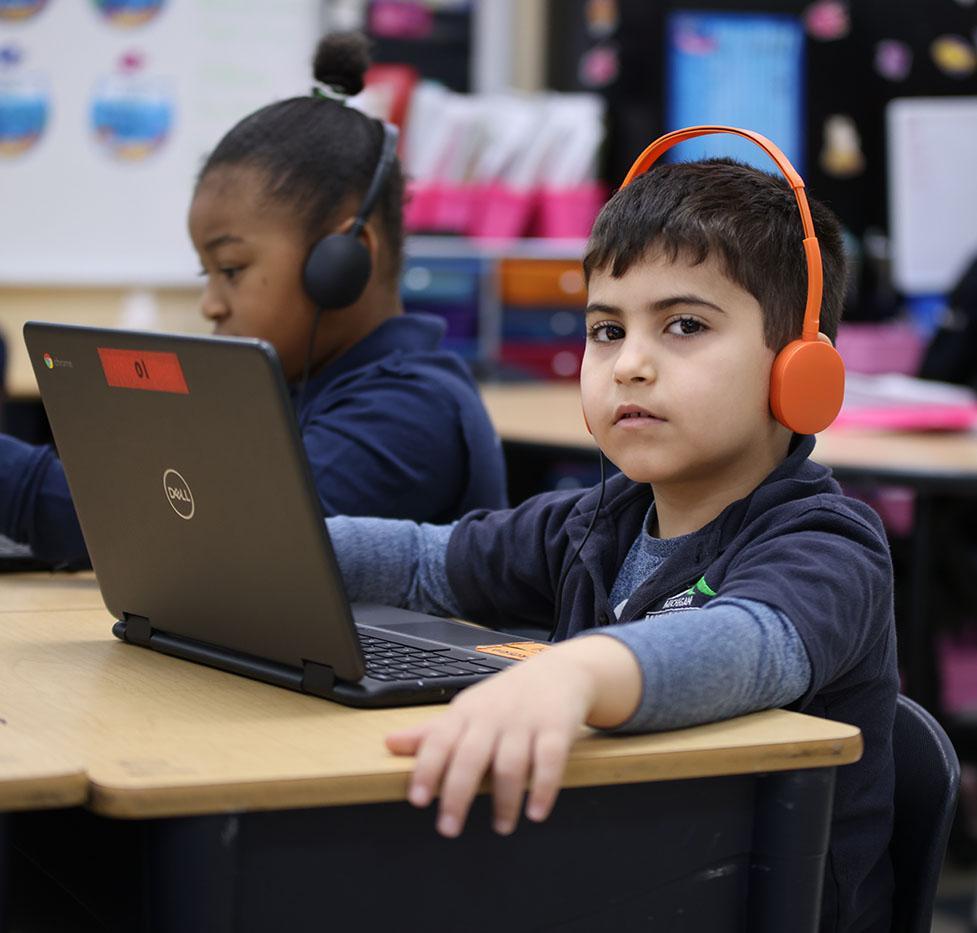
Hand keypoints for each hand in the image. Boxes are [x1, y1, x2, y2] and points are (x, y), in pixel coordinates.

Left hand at [385, 635, 640, 837]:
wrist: (560, 671)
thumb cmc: (506, 698)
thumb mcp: (467, 710)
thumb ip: (431, 733)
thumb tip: (389, 744)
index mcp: (466, 712)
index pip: (439, 740)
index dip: (427, 769)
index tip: (417, 801)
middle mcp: (493, 716)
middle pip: (470, 756)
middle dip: (457, 794)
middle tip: (448, 829)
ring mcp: (525, 722)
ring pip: (510, 764)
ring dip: (504, 800)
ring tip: (501, 827)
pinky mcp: (556, 728)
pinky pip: (549, 760)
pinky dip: (542, 788)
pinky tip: (536, 813)